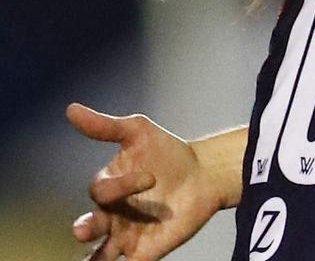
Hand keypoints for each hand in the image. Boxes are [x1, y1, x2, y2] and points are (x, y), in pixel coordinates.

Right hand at [66, 103, 223, 260]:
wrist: (205, 173)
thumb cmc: (168, 152)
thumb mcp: (138, 132)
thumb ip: (105, 126)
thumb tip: (70, 109)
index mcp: (107, 189)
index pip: (101, 191)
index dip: (122, 185)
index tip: (152, 176)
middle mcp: (111, 215)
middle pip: (89, 227)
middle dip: (85, 228)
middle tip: (83, 228)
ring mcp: (127, 235)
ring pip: (99, 255)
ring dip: (95, 258)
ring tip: (96, 260)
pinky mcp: (148, 251)